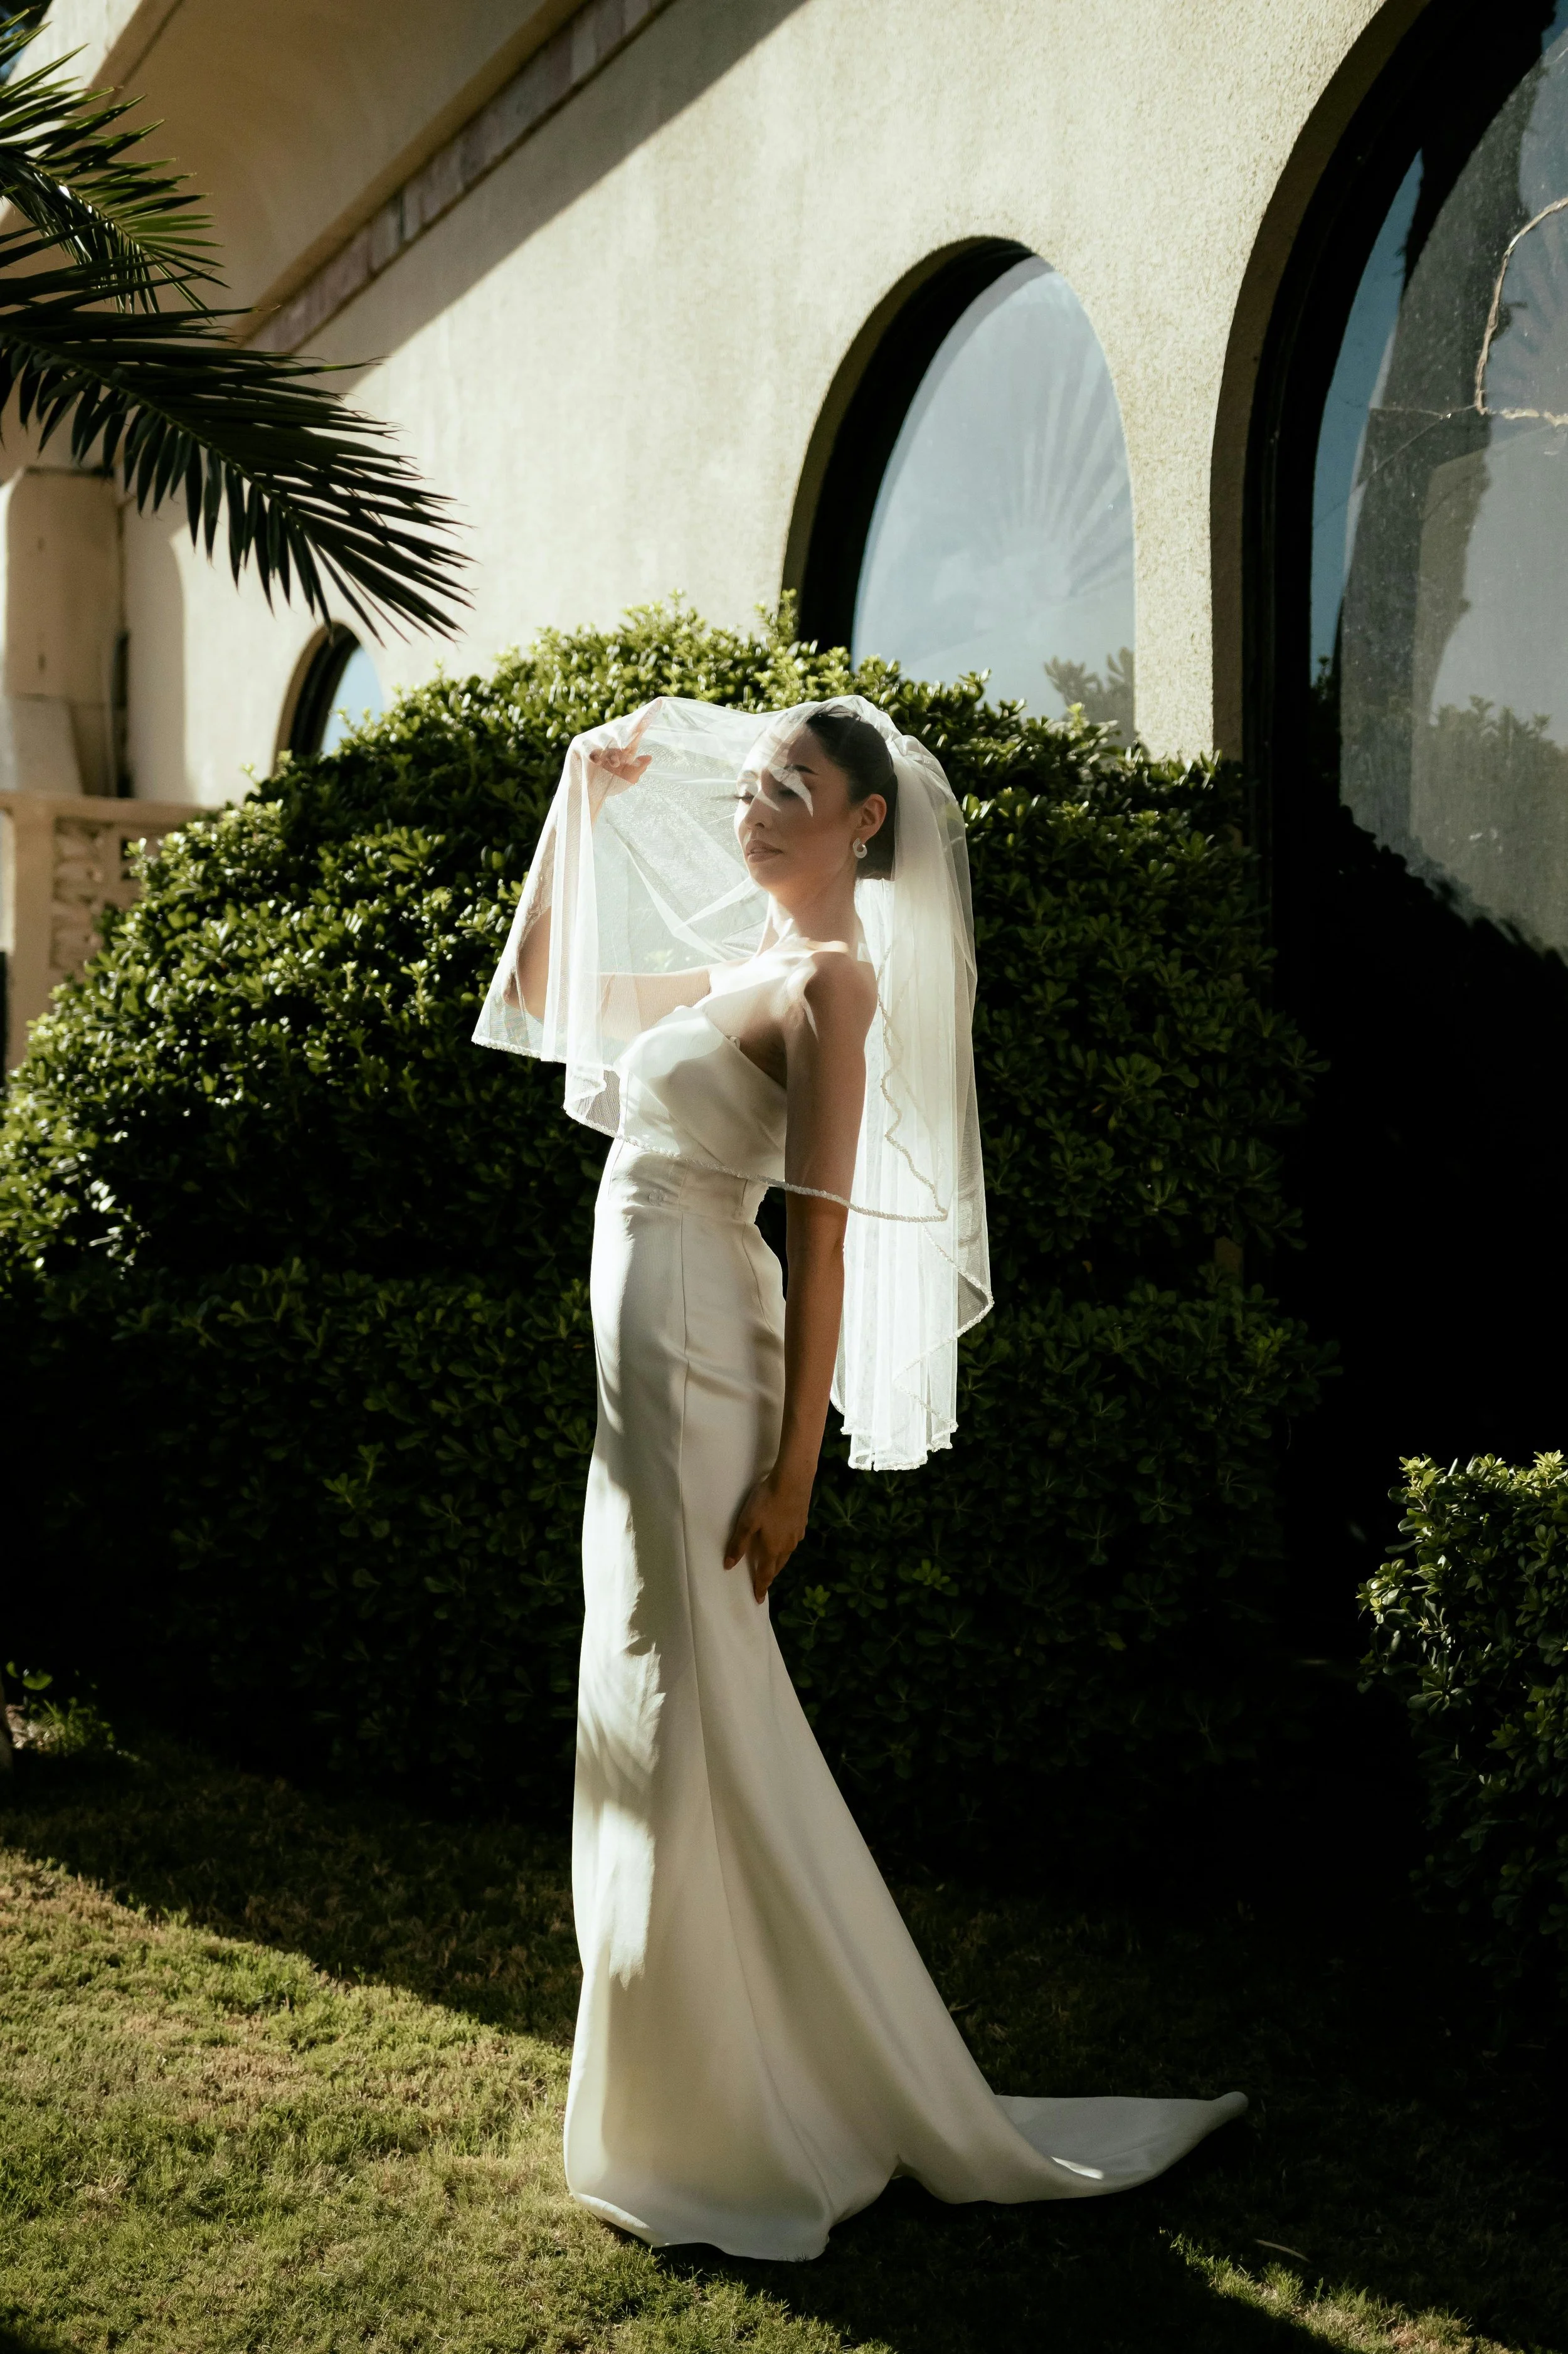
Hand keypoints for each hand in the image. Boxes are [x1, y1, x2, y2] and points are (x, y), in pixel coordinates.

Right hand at [585, 709, 653, 810]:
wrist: (586, 794)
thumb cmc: (608, 784)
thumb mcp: (626, 780)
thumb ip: (636, 770)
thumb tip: (649, 758)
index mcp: (625, 742)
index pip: (637, 726)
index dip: (648, 714)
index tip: (661, 701)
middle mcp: (610, 736)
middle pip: (620, 731)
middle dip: (624, 744)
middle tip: (623, 759)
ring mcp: (594, 738)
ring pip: (605, 740)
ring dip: (610, 753)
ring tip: (614, 764)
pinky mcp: (580, 743)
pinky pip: (588, 746)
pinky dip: (594, 754)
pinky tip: (596, 762)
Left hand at [724, 1466, 812, 1602]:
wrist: (793, 1481)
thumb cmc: (766, 1502)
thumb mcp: (747, 1522)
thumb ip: (738, 1544)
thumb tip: (729, 1565)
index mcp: (772, 1548)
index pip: (766, 1574)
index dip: (761, 1587)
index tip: (758, 1599)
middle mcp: (787, 1546)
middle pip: (778, 1566)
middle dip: (770, 1575)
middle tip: (764, 1581)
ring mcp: (797, 1534)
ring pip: (787, 1553)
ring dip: (779, 1560)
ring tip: (773, 1562)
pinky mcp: (803, 1522)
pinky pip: (793, 1540)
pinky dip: (787, 1544)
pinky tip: (785, 1537)